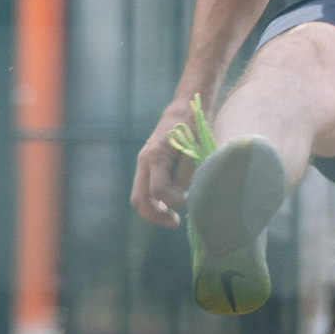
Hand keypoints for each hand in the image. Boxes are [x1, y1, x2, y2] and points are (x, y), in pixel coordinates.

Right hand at [132, 97, 209, 227]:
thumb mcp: (195, 150)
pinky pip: (143, 191)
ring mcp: (142, 164)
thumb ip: (186, 173)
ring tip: (171, 217)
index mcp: (156, 156)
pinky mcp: (146, 167)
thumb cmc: (193, 129)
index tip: (187, 199)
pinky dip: (153, 203)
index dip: (173, 201)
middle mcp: (144, 161)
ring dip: (154, 211)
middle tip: (174, 222)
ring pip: (138, 197)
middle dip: (155, 215)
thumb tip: (179, 196)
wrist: (182, 111)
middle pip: (139, 199)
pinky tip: (167, 206)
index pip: (158, 191)